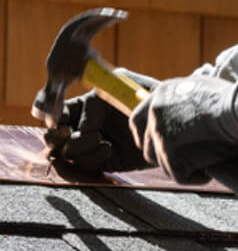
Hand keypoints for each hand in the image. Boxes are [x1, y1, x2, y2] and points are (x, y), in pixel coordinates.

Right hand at [44, 70, 159, 172]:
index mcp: (86, 105)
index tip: (66, 123)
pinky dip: (90, 162)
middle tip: (76, 134)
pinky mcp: (105, 162)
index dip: (55, 118)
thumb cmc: (152, 101)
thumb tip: (89, 95)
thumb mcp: (134, 85)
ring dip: (78, 149)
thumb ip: (111, 83)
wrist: (171, 128)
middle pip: (53, 136)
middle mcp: (85, 126)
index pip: (56, 112)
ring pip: (66, 154)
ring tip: (102, 141)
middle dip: (59, 138)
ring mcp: (93, 146)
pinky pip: (84, 167)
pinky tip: (107, 151)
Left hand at [128, 75, 237, 183]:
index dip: (147, 136)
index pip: (138, 122)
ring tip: (208, 160)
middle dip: (166, 156)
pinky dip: (197, 177)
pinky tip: (211, 169)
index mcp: (159, 96)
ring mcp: (162, 138)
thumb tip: (193, 118)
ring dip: (185, 166)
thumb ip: (187, 102)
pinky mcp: (172, 157)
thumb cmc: (231, 100)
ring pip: (166, 165)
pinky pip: (180, 177)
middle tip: (189, 159)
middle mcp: (155, 116)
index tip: (160, 144)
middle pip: (149, 148)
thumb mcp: (200, 89)